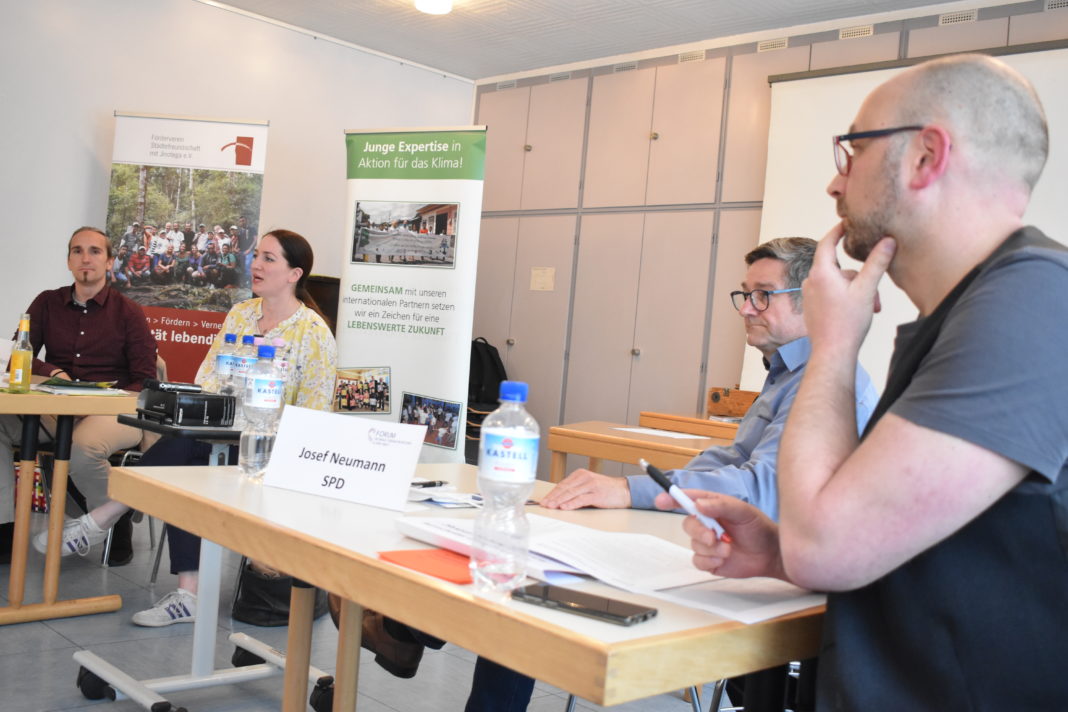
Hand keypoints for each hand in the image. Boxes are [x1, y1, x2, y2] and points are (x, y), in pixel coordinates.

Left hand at [539, 469, 630, 509]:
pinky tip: (564, 507)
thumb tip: (560, 499)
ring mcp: (591, 485)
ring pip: (570, 493)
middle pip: (564, 488)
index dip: (552, 493)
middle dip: (553, 497)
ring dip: (559, 500)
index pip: (562, 484)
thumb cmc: (606, 490)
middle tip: (544, 504)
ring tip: (551, 506)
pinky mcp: (597, 494)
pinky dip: (571, 503)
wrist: (624, 490)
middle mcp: (584, 477)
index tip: (544, 500)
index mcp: (581, 474)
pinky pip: (581, 499)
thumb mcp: (588, 485)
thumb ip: (576, 490)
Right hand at [655, 489, 786, 580]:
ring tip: (729, 549)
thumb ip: (721, 505)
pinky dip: (710, 561)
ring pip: (693, 544)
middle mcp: (706, 523)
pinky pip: (698, 561)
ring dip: (711, 548)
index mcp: (712, 506)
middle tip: (714, 536)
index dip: (672, 498)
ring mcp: (707, 542)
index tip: (661, 500)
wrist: (771, 555)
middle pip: (687, 524)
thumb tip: (698, 504)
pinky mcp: (709, 560)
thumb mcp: (744, 512)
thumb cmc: (759, 529)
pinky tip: (724, 559)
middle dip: (699, 531)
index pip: (687, 499)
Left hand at [803, 223, 894, 353]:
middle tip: (876, 295)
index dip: (837, 231)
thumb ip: (877, 263)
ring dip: (856, 292)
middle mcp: (811, 281)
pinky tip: (857, 313)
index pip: (827, 242)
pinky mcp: (812, 307)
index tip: (847, 223)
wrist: (832, 352)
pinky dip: (846, 299)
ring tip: (870, 308)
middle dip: (860, 278)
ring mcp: (810, 295)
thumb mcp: (867, 289)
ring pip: (838, 284)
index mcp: (821, 273)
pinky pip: (831, 295)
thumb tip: (888, 240)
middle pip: (840, 269)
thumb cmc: (848, 323)